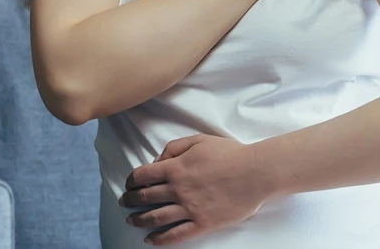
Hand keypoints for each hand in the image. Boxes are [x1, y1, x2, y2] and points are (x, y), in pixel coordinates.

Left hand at [119, 135, 274, 245]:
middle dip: (130, 200)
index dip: (132, 180)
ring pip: (155, 218)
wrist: (255, 172)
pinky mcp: (202, 223)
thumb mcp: (199, 140)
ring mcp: (189, 208)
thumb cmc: (230, 153)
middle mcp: (178, 190)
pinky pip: (176, 235)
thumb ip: (174, 148)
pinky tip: (150, 240)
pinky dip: (160, 239)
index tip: (129, 183)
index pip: (143, 175)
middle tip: (124, 202)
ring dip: (139, 220)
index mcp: (175, 168)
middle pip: (145, 197)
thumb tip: (157, 161)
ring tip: (131, 221)